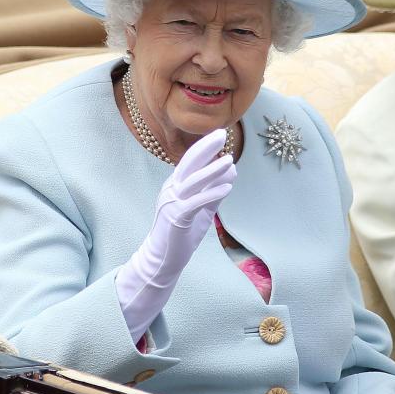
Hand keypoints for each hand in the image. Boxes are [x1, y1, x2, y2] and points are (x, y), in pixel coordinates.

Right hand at [115, 129, 236, 342]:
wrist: (163, 259)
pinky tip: (227, 188)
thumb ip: (215, 191)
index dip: (204, 147)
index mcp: (175, 185)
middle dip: (205, 147)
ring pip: (193, 181)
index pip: (190, 160)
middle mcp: (171, 190)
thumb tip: (231, 172)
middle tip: (222, 133)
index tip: (220, 135)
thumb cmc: (182, 233)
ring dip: (212, 170)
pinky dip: (212, 194)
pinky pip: (196, 203)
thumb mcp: (202, 209)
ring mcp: (172, 203)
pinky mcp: (177, 218)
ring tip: (230, 161)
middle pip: (188, 163)